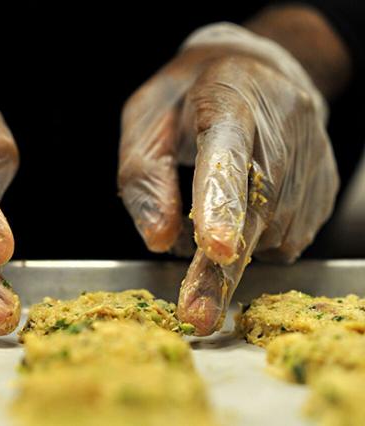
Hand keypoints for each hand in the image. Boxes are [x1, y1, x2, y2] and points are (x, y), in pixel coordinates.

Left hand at [118, 24, 338, 334]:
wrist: (260, 70)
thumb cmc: (188, 97)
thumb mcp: (147, 120)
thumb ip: (144, 178)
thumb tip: (159, 240)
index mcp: (230, 103)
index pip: (227, 157)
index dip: (221, 204)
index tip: (215, 247)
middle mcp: (282, 130)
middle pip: (255, 210)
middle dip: (222, 268)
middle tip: (197, 314)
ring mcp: (312, 159)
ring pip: (272, 231)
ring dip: (233, 247)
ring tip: (211, 214)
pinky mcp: (324, 186)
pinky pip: (287, 236)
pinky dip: (254, 241)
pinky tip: (242, 211)